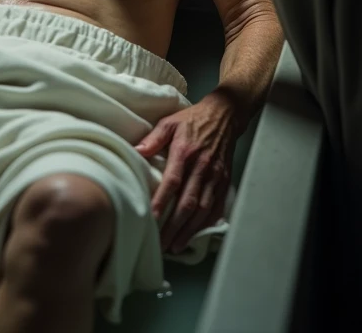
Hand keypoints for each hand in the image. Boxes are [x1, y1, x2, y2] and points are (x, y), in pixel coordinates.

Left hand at [135, 96, 234, 253]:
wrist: (225, 115)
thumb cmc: (193, 119)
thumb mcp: (170, 122)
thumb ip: (154, 138)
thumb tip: (136, 151)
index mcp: (185, 152)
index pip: (173, 181)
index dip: (163, 201)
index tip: (152, 218)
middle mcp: (202, 166)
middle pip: (188, 202)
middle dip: (174, 226)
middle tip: (161, 243)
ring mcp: (215, 176)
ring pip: (202, 209)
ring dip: (189, 230)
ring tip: (175, 246)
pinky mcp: (224, 181)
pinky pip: (216, 206)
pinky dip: (206, 223)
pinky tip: (195, 234)